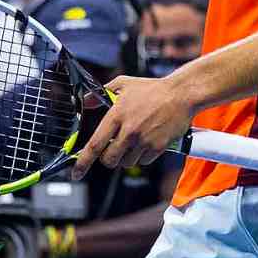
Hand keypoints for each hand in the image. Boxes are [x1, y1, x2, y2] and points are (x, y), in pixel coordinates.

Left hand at [71, 74, 195, 177]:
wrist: (181, 95)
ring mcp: (144, 141)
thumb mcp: (122, 84)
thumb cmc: (152, 88)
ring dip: (125, 156)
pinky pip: (143, 161)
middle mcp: (129, 131)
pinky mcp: (158, 147)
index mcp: (117, 115)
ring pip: (126, 162)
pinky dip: (141, 156)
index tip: (76, 173)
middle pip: (109, 160)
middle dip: (107, 158)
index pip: (95, 145)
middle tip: (112, 148)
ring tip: (132, 141)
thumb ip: (100, 94)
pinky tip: (145, 142)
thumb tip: (85, 102)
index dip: (83, 162)